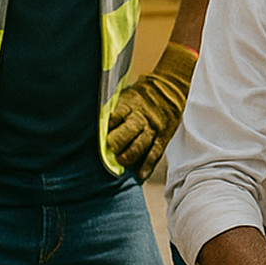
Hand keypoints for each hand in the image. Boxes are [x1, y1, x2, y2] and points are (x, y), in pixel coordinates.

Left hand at [106, 43, 195, 178]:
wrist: (170, 89)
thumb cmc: (141, 95)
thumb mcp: (126, 94)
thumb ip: (113, 109)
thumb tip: (95, 125)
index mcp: (129, 104)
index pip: (115, 115)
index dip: (107, 126)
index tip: (98, 135)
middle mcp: (141, 117)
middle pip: (128, 131)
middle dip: (118, 142)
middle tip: (109, 149)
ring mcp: (153, 128)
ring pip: (141, 144)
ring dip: (130, 155)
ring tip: (122, 162)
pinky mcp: (163, 137)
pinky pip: (155, 153)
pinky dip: (147, 165)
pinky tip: (139, 175)